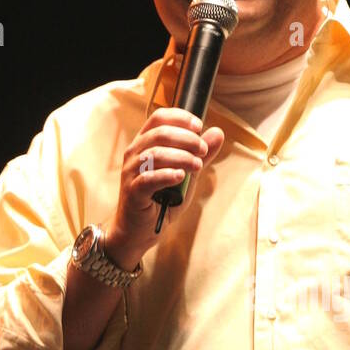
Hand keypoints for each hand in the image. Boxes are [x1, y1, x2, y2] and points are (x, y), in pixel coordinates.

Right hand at [106, 106, 225, 265]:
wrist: (139, 231)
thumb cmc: (161, 200)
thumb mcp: (185, 174)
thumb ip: (200, 154)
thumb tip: (218, 133)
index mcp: (144, 144)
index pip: (159, 118)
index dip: (180, 118)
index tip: (199, 127)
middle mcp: (134, 154)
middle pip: (159, 133)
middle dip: (186, 139)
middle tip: (203, 150)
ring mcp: (131, 172)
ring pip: (154, 154)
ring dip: (181, 157)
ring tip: (197, 165)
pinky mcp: (132, 191)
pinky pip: (148, 178)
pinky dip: (167, 175)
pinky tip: (181, 176)